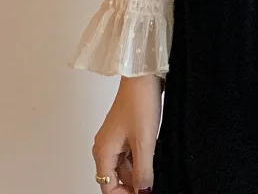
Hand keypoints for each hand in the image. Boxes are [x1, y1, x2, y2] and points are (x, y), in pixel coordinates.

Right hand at [93, 75, 162, 193]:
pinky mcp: (126, 129)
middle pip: (116, 177)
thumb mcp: (144, 142)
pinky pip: (130, 151)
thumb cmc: (140, 101)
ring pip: (125, 165)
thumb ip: (143, 171)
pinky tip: (153, 158)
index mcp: (102, 151)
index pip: (108, 187)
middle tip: (151, 185)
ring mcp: (115, 137)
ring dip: (138, 171)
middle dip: (132, 184)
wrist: (144, 74)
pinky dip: (140, 158)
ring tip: (155, 172)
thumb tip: (144, 192)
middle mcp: (105, 146)